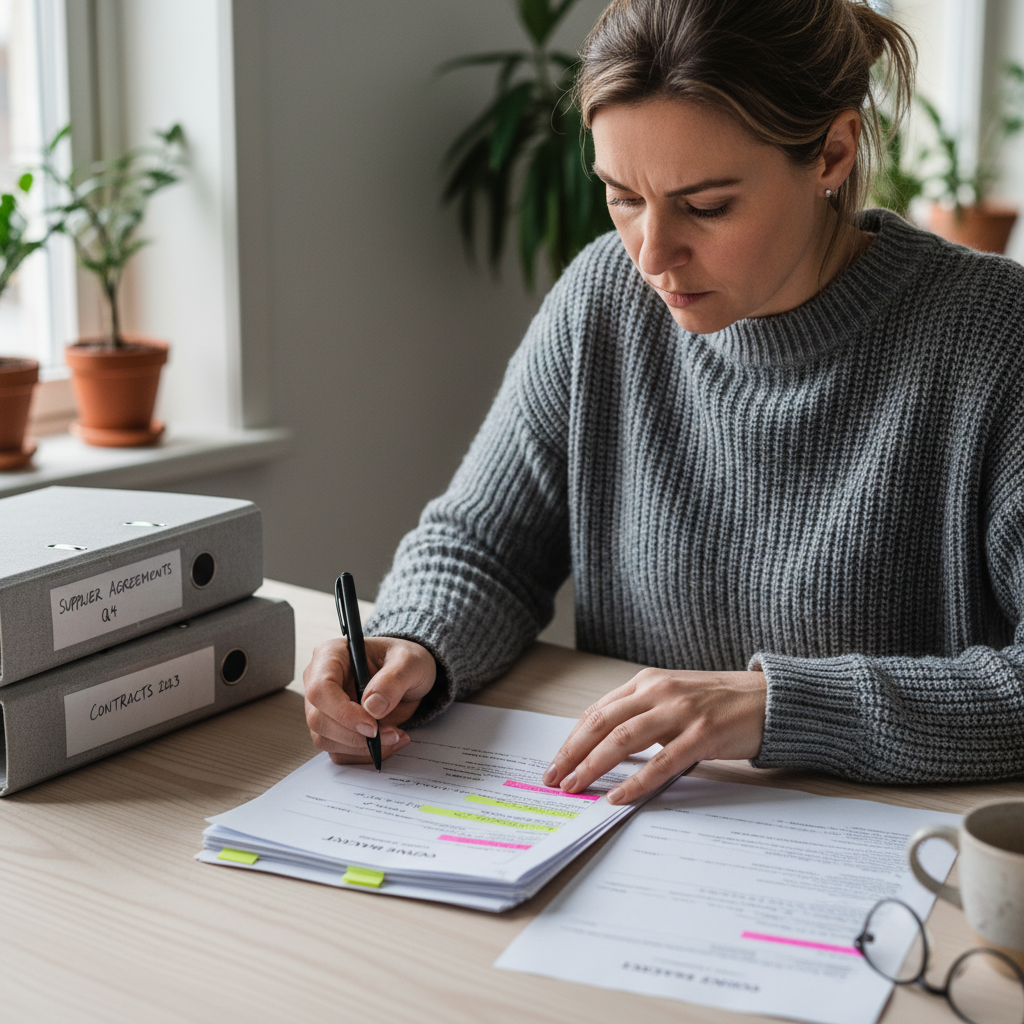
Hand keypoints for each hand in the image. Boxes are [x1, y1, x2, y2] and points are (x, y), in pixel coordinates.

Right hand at [303, 636, 436, 764]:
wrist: (409, 675)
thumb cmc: (404, 660)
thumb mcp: (410, 661)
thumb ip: (393, 680)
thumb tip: (372, 707)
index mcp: (331, 655)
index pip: (320, 689)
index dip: (343, 712)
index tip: (373, 726)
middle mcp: (319, 681)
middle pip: (319, 719)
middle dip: (355, 735)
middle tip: (391, 734)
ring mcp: (324, 707)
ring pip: (325, 739)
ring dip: (361, 748)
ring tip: (395, 736)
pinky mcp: (333, 728)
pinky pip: (338, 751)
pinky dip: (363, 754)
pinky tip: (388, 742)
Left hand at [541, 668, 765, 804]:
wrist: (770, 699)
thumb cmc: (720, 702)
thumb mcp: (674, 697)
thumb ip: (643, 714)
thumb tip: (604, 746)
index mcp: (648, 682)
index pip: (597, 711)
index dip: (572, 739)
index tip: (556, 762)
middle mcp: (659, 692)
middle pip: (601, 723)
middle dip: (572, 753)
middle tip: (554, 779)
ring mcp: (680, 712)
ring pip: (622, 739)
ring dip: (593, 766)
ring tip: (575, 787)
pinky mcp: (702, 735)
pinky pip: (660, 763)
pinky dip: (635, 781)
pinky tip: (617, 796)